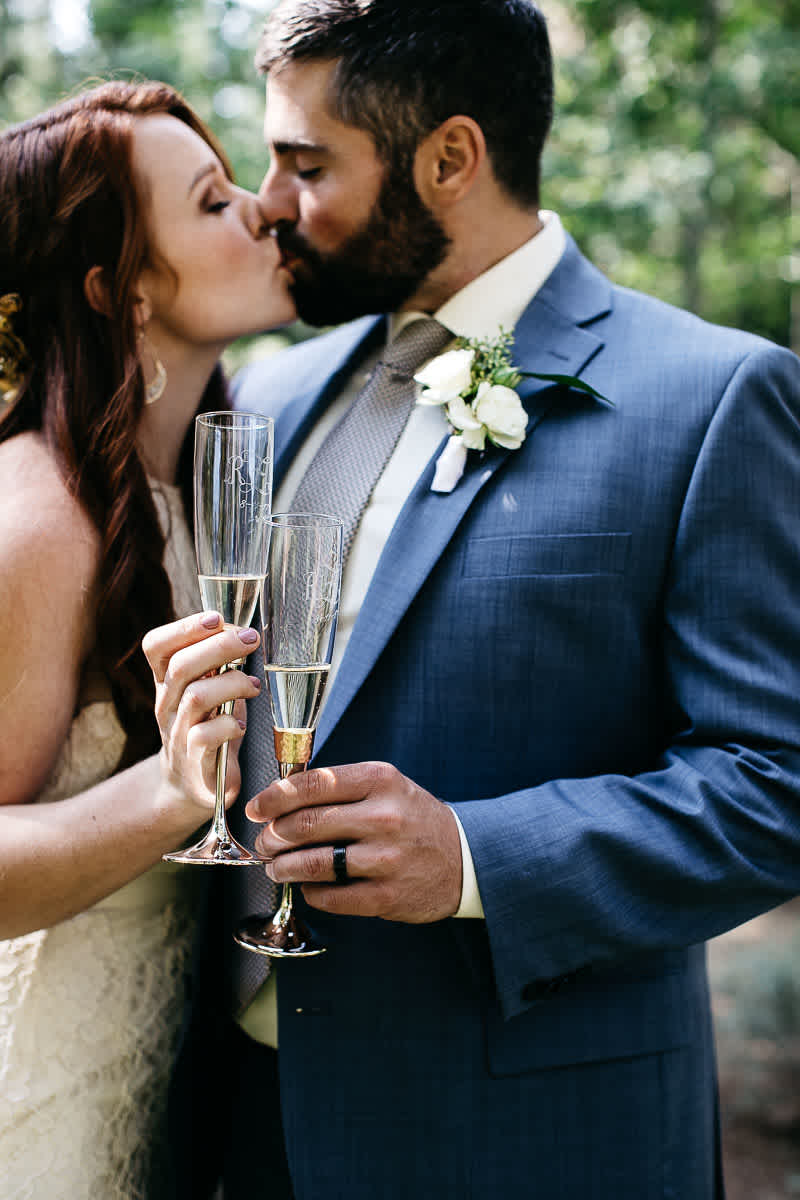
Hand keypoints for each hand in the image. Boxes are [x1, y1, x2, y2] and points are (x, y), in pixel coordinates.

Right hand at [142, 612, 262, 811]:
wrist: (192, 784)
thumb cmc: (207, 727)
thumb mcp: (207, 690)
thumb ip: (217, 664)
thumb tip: (245, 631)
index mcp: (167, 682)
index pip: (156, 646)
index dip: (184, 628)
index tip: (216, 617)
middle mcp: (166, 704)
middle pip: (181, 666)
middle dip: (219, 646)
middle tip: (250, 639)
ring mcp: (177, 733)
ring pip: (196, 697)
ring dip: (232, 683)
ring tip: (254, 685)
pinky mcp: (195, 761)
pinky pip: (205, 736)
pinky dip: (229, 724)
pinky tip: (241, 723)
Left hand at [246, 762, 462, 922]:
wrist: (463, 857)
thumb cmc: (412, 818)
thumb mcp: (385, 786)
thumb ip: (339, 787)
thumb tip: (280, 799)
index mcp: (380, 781)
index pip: (313, 784)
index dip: (274, 797)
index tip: (256, 807)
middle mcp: (383, 816)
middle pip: (305, 824)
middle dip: (273, 835)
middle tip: (264, 841)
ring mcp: (385, 858)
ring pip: (312, 863)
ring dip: (283, 866)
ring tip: (275, 866)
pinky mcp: (386, 895)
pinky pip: (330, 896)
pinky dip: (310, 891)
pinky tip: (308, 886)